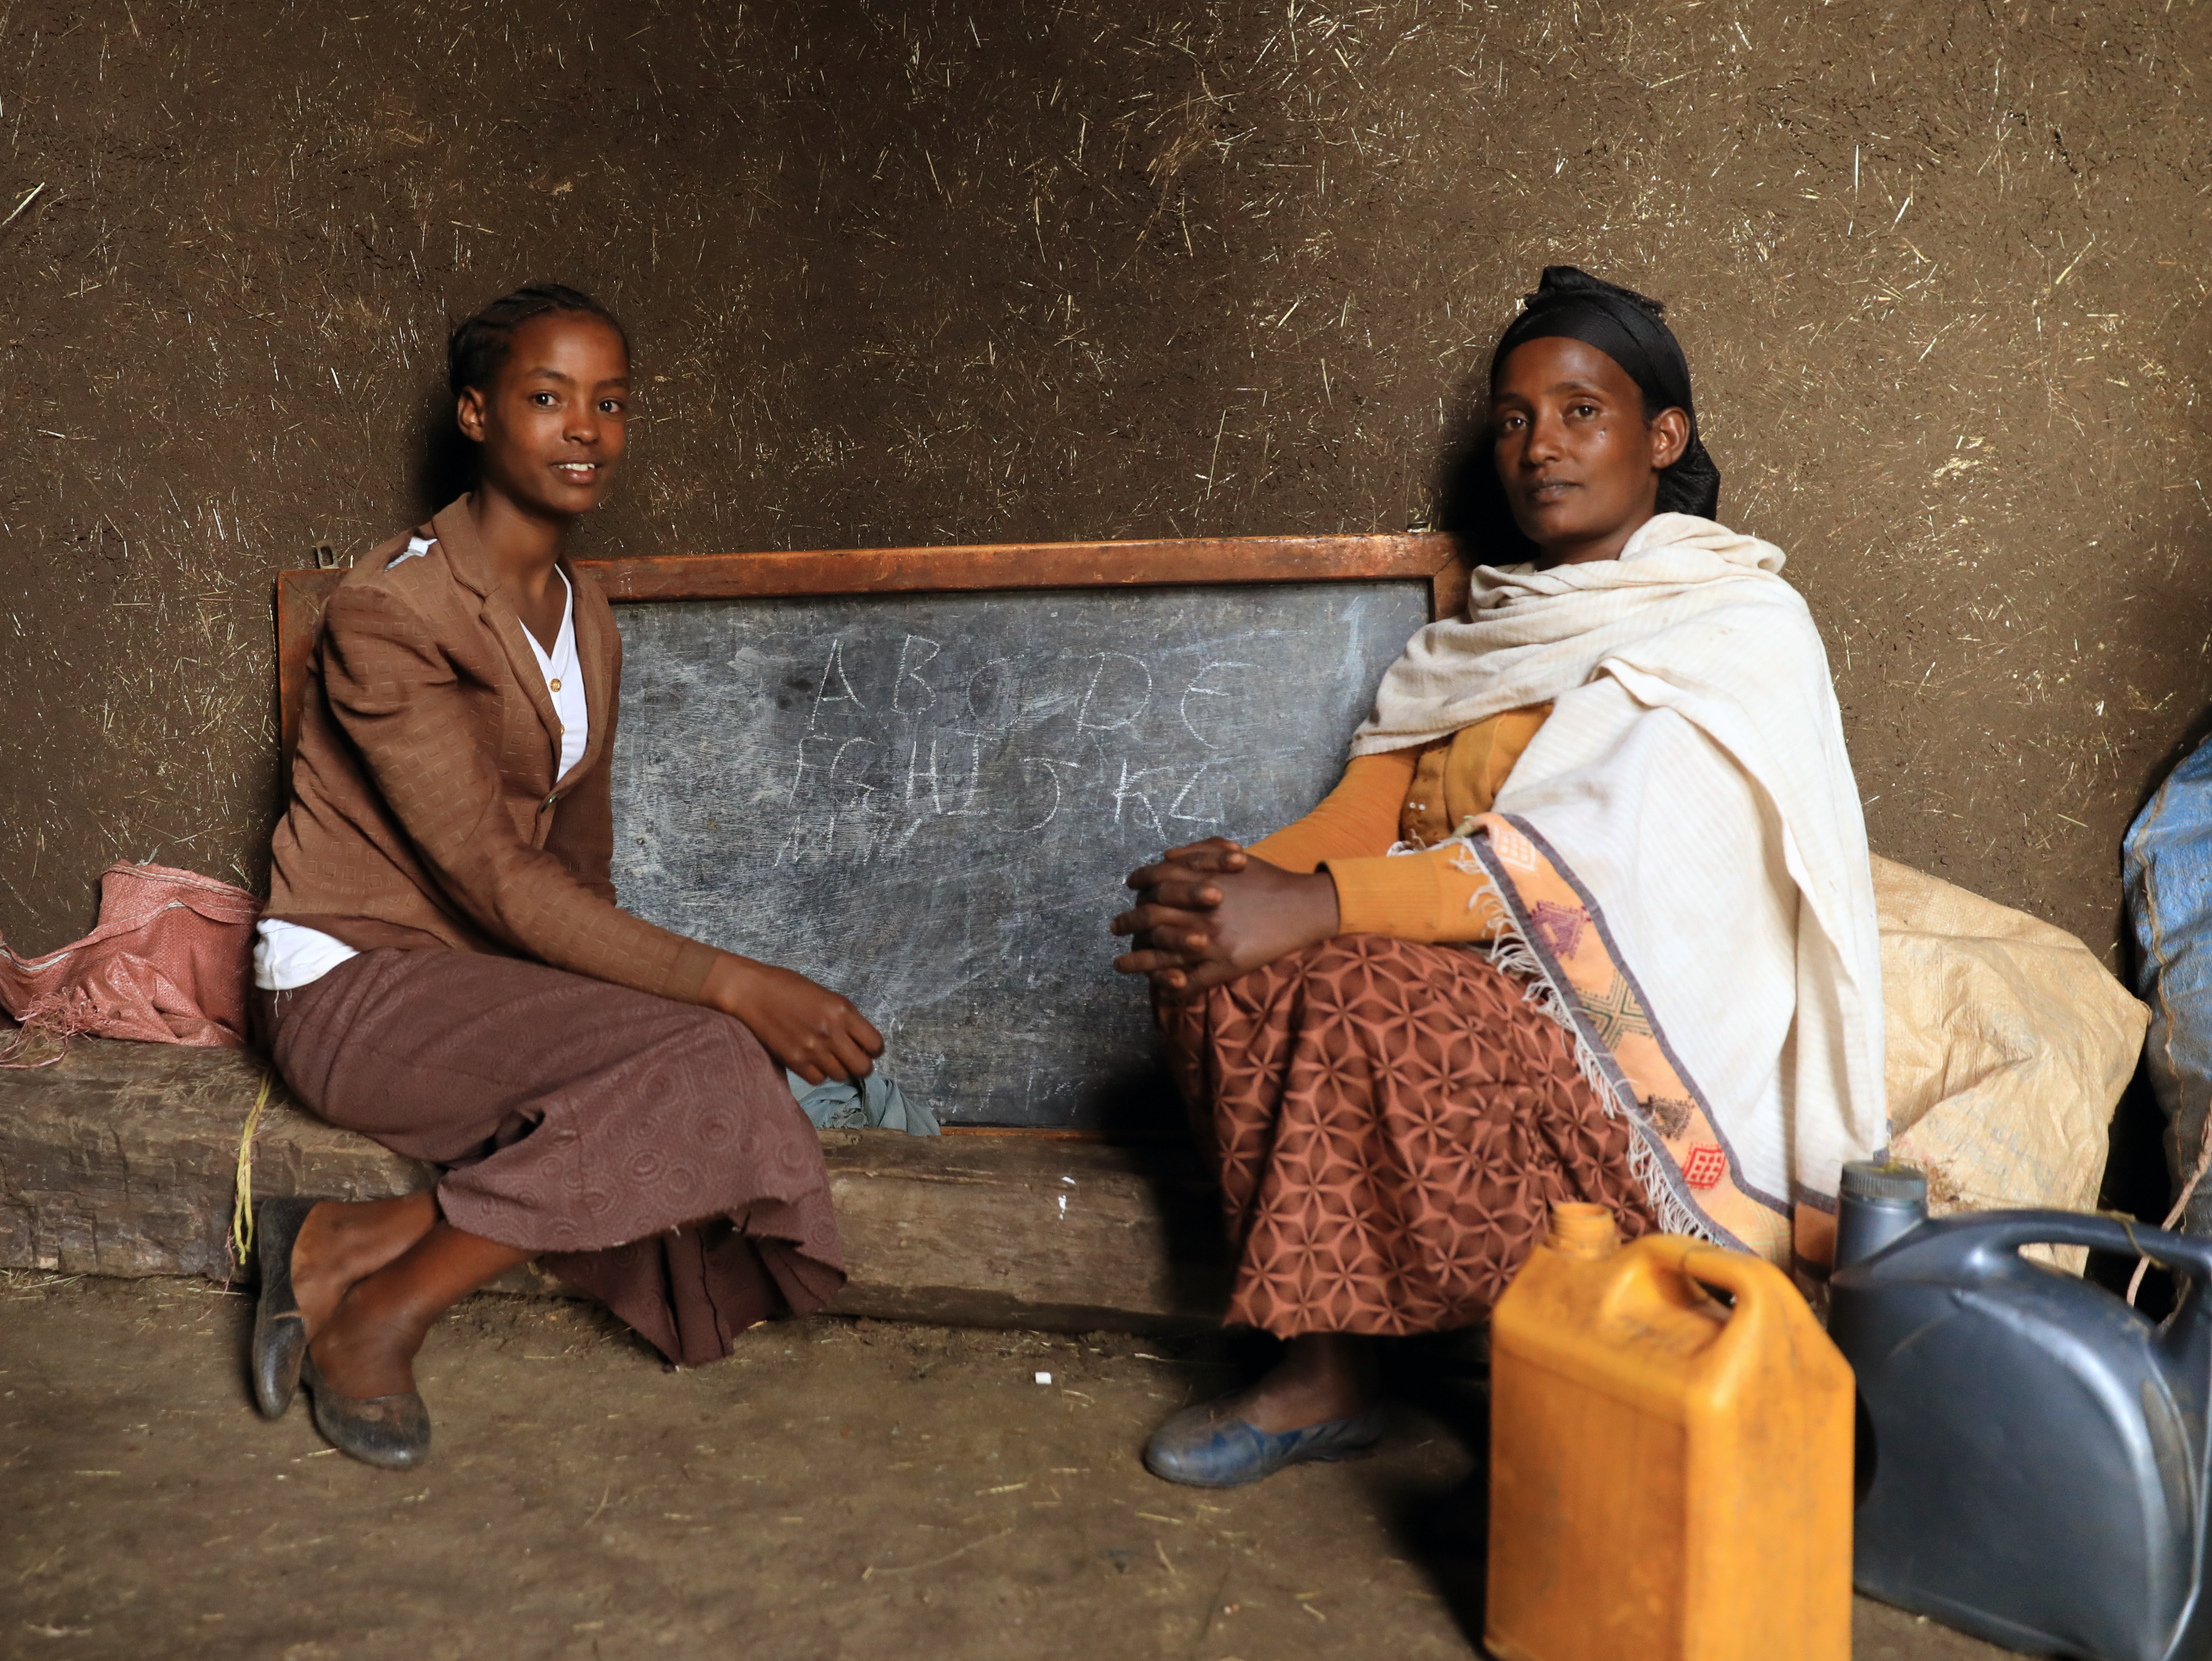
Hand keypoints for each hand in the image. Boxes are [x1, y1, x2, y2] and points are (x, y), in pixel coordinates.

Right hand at [701, 953, 884, 1084]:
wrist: (752, 992)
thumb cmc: (789, 987)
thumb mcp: (827, 996)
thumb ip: (845, 1018)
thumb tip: (860, 1041)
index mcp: (843, 1011)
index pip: (875, 1044)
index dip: (874, 1050)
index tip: (868, 1049)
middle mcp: (831, 1032)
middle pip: (862, 1067)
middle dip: (861, 1066)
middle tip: (853, 1060)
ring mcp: (812, 1049)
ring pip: (840, 1076)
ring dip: (838, 1069)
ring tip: (829, 1057)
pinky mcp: (794, 1061)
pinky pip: (818, 1079)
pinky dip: (819, 1073)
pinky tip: (812, 1061)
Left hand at [1111, 843, 1339, 995]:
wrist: (1304, 905)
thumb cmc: (1267, 878)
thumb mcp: (1231, 855)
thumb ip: (1197, 851)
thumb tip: (1163, 857)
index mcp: (1200, 880)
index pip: (1154, 880)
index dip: (1138, 884)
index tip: (1130, 890)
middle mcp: (1201, 909)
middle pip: (1150, 917)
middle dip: (1127, 923)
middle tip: (1115, 928)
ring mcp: (1212, 939)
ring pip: (1162, 954)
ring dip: (1136, 961)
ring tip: (1120, 965)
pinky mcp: (1226, 964)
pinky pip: (1190, 981)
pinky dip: (1170, 985)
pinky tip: (1157, 987)